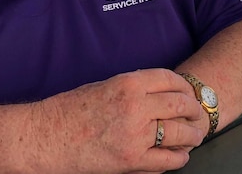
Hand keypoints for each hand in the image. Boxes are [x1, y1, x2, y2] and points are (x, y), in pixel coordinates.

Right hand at [28, 68, 205, 173]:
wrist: (45, 138)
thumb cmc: (70, 111)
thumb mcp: (105, 86)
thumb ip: (134, 88)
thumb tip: (160, 94)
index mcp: (128, 84)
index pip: (170, 79)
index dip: (185, 87)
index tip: (189, 93)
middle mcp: (135, 107)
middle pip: (180, 105)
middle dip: (194, 110)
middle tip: (197, 115)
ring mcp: (134, 135)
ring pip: (180, 133)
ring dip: (192, 135)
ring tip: (194, 136)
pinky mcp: (130, 161)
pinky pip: (166, 160)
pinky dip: (178, 158)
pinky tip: (180, 155)